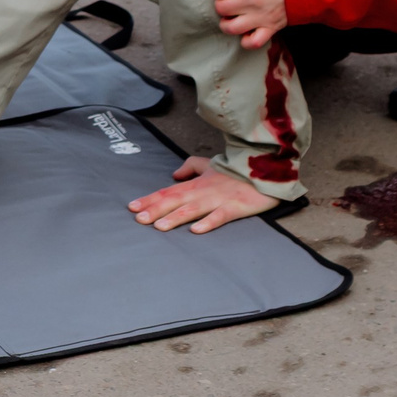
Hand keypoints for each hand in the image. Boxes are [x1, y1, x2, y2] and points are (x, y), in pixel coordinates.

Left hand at [129, 155, 277, 233]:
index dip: (150, 199)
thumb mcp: (210, 165)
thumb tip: (173, 175)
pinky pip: (220, 216)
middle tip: (138, 219)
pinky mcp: (235, 207)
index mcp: (195, 184)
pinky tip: (195, 230)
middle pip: (175, 201)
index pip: (168, 191)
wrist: (265, 169)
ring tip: (159, 227)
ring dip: (175, 218)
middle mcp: (202, 191)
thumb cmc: (236, 170)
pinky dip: (208, 223)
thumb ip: (191, 167)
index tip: (132, 207)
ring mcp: (218, 199)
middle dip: (155, 210)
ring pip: (193, 209)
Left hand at [214, 0, 286, 50]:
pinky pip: (253, 42)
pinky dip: (247, 41)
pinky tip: (246, 34)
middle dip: (221, 5)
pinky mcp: (270, 29)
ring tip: (231, 20)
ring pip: (231, 27)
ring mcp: (260, 17)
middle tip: (227, 3)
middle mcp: (251, 2)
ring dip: (227, 25)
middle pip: (221, 8)